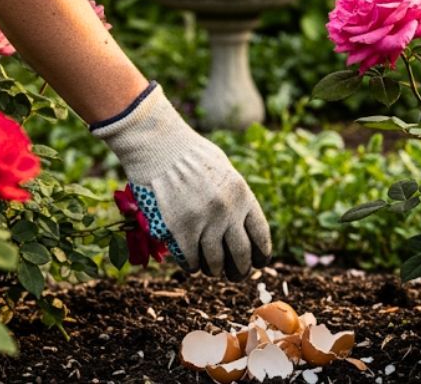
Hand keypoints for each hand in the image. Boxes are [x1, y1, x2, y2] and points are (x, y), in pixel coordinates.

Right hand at [91, 82, 271, 277]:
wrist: (159, 145)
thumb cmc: (190, 154)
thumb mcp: (224, 170)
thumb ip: (235, 196)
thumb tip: (241, 222)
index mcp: (243, 195)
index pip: (261, 234)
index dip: (261, 253)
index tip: (258, 262)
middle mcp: (228, 211)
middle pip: (241, 254)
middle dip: (240, 269)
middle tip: (236, 274)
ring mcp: (204, 222)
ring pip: (215, 262)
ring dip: (214, 269)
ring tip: (211, 270)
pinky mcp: (181, 229)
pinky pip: (191, 259)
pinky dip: (192, 266)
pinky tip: (192, 265)